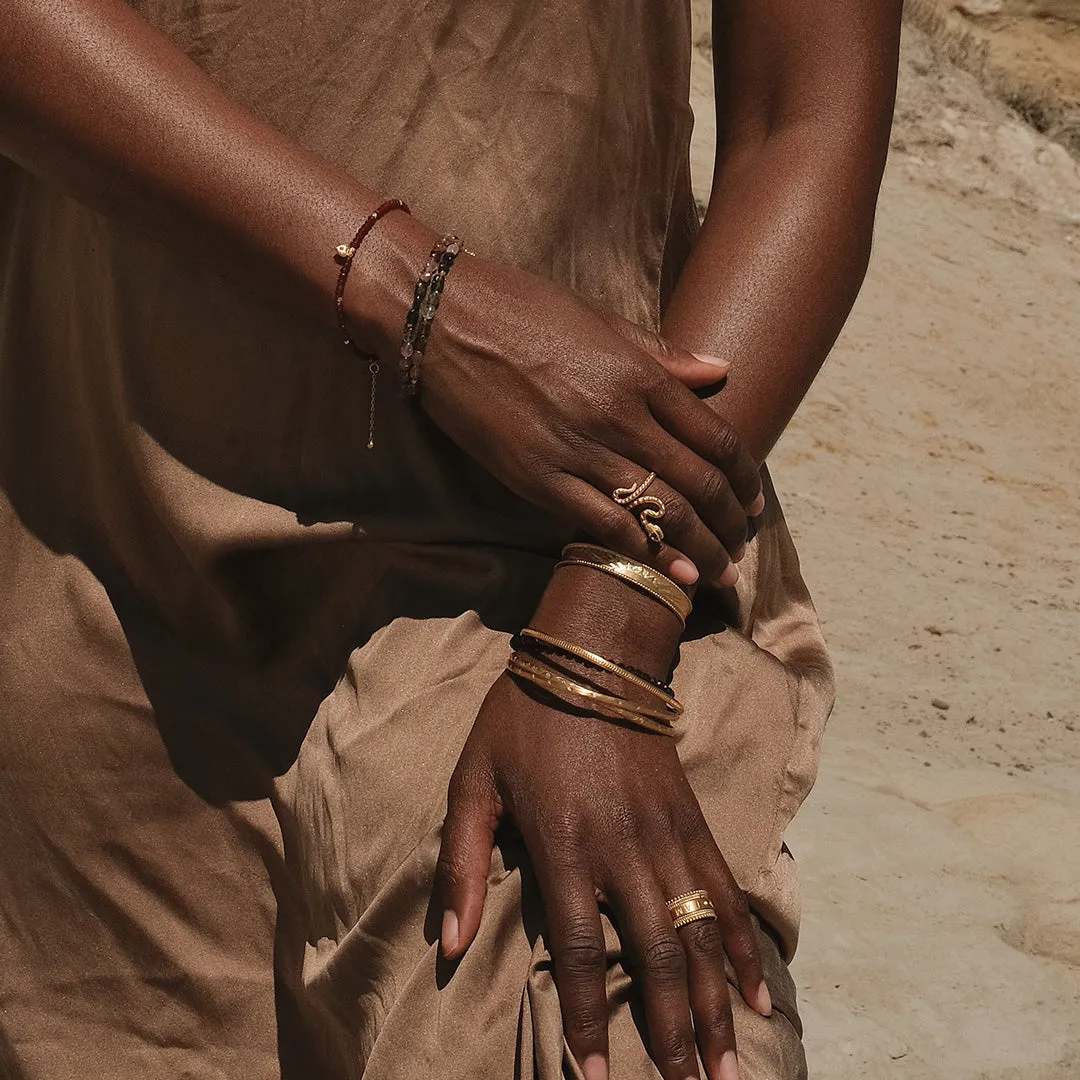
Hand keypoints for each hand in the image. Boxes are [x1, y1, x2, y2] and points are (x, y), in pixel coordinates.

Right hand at [413, 252, 763, 586]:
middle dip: (728, 524)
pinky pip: (601, 522)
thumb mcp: (600, 319)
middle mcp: (620, 415)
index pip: (716, 437)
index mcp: (640, 374)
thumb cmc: (521, 308)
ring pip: (658, 511)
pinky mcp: (537, 477)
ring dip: (695, 550)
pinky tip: (662, 572)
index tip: (752, 504)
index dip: (743, 477)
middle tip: (740, 551)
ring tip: (714, 576)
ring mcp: (578, 449)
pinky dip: (638, 551)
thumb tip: (720, 372)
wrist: (441, 319)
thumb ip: (662, 353)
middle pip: (697, 482)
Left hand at [434, 674, 771, 1079]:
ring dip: (715, 1006)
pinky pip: (725, 890)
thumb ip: (460, 864)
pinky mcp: (692, 818)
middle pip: (657, 956)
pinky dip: (741, 946)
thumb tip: (448, 946)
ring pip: (700, 933)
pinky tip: (757, 994)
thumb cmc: (522, 720)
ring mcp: (667, 833)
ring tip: (725, 1070)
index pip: (584, 951)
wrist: (593, 656)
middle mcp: (625, 847)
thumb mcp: (472, 782)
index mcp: (565, 843)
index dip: (592, 1021)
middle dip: (671, 1033)